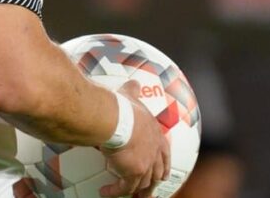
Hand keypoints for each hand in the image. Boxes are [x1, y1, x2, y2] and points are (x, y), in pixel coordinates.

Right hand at [98, 80, 169, 196]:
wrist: (116, 119)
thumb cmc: (122, 107)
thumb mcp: (130, 97)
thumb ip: (132, 91)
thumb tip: (134, 83)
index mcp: (155, 134)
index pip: (164, 152)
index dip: (164, 163)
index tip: (164, 172)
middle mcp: (153, 151)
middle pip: (157, 171)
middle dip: (154, 181)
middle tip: (150, 189)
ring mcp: (146, 163)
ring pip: (143, 183)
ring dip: (136, 191)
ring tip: (130, 196)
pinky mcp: (134, 173)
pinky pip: (124, 188)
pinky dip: (114, 191)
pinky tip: (104, 192)